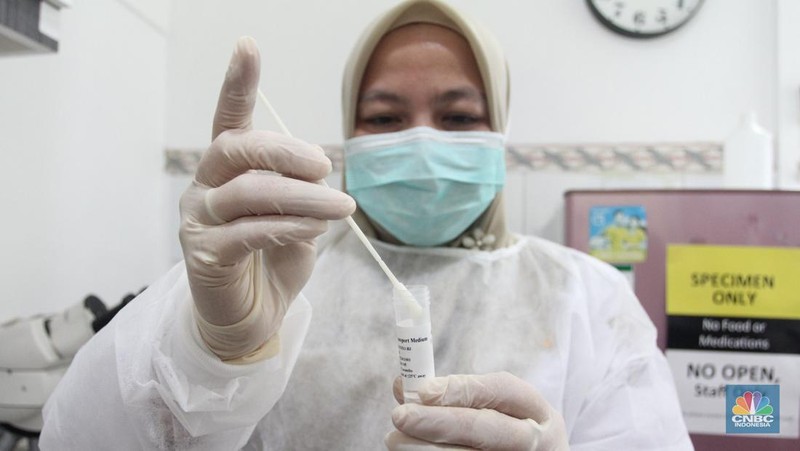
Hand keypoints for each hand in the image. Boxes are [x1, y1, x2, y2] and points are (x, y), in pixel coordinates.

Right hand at [179, 37, 354, 360]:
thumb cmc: (274, 260)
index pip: (230, 118)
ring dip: (302, 197)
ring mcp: (199, 220)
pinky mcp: (204, 255)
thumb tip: (319, 186)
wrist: (251, 316)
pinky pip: (249, 232)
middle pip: (236, 148)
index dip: (238, 82)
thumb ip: (302, 197)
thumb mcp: (298, 221)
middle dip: (285, 150)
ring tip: (340, 208)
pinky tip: (313, 230)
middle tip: (324, 164)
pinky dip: (287, 227)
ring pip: (249, 191)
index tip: (248, 45)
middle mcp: (205, 186)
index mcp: (228, 169)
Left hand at [385, 372, 568, 450]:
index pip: (501, 391)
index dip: (460, 389)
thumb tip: (404, 386)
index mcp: (537, 411)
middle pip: (483, 429)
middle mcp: (533, 442)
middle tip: (400, 415)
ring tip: (395, 439)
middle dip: (437, 422)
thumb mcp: (503, 407)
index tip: (423, 390)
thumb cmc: (511, 431)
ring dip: (424, 450)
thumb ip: (462, 395)